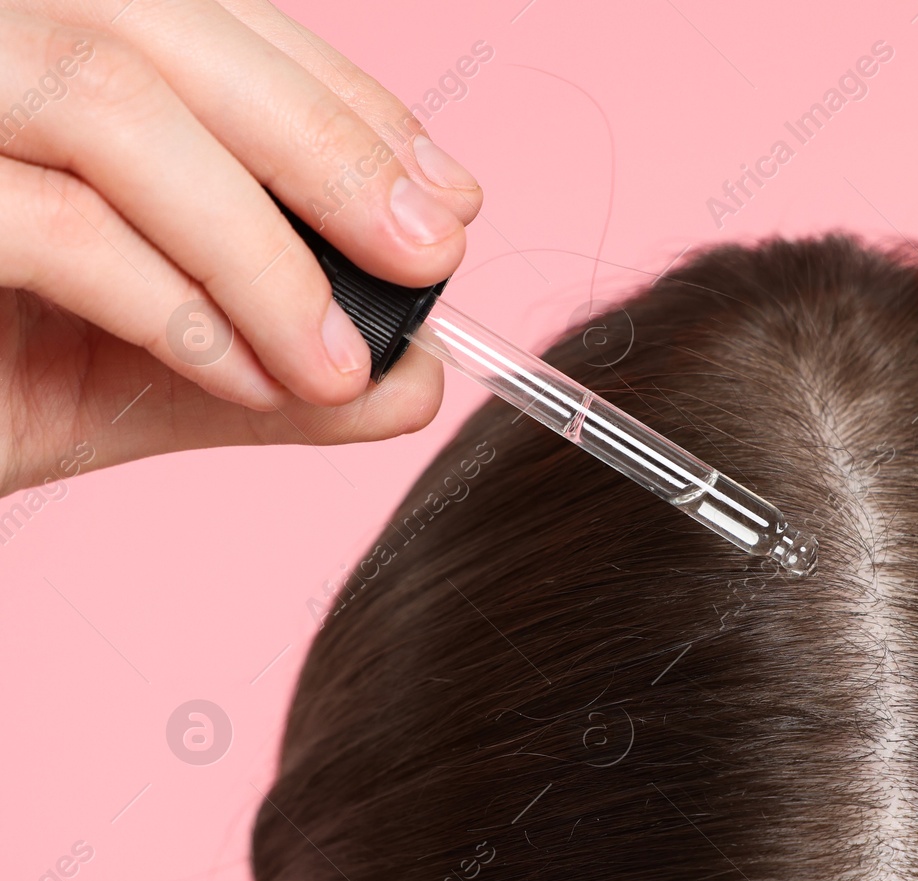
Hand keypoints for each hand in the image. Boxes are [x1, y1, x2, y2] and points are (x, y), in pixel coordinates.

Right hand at [0, 0, 481, 496]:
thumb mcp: (147, 371)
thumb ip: (279, 366)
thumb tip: (423, 381)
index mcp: (42, 41)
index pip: (214, 24)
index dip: (347, 105)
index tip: (448, 199)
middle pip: (173, 32)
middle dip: (331, 150)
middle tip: (432, 258)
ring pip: (112, 104)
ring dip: (259, 246)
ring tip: (338, 362)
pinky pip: (47, 218)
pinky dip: (174, 302)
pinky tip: (247, 374)